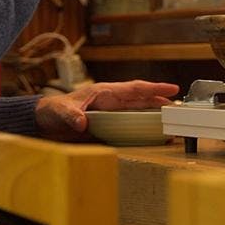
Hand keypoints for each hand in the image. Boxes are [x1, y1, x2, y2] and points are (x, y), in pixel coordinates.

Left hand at [34, 79, 178, 140]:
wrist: (44, 122)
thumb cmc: (52, 111)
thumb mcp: (61, 112)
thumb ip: (72, 115)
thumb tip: (82, 122)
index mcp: (104, 92)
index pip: (134, 88)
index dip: (154, 88)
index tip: (172, 88)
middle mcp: (111, 101)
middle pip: (142, 100)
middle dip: (161, 103)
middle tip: (181, 109)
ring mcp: (110, 113)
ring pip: (138, 112)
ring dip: (155, 115)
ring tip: (172, 123)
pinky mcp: (108, 125)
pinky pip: (129, 125)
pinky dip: (142, 129)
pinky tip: (152, 136)